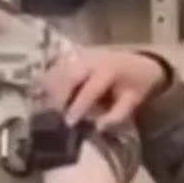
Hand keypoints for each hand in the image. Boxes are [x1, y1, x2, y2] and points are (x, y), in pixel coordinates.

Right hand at [41, 47, 168, 130]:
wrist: (140, 63)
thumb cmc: (135, 85)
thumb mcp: (133, 101)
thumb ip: (116, 116)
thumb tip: (98, 128)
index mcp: (109, 70)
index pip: (89, 90)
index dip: (78, 107)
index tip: (68, 123)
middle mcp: (93, 59)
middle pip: (69, 75)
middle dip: (58, 96)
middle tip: (54, 115)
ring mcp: (82, 54)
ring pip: (59, 69)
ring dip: (50, 88)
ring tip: (46, 107)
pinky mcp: (74, 54)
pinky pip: (56, 65)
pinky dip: (48, 79)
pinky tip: (43, 93)